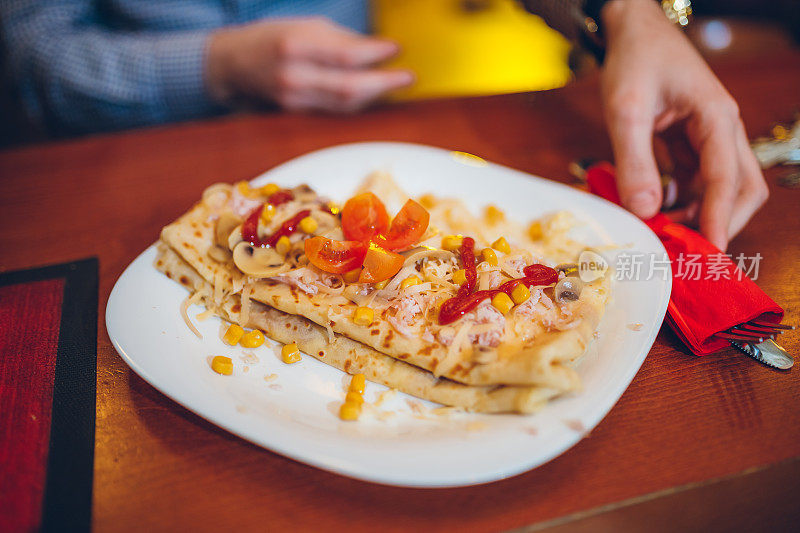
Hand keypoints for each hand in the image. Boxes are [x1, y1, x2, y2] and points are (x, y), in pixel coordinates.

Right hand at [206, 18, 413, 112]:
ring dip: (374, 95)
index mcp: (294, 47)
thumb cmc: (272, 38)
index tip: (397, 49)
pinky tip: (372, 95)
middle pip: (348, 87)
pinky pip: (335, 111)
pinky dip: (357, 103)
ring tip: (395, 84)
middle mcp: (293, 77)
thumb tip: (379, 49)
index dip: (376, 54)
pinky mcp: (296, 115)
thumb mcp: (305, 26)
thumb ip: (341, 39)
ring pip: (344, 104)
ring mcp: (293, 101)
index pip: (345, 55)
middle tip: (407, 77)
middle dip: (383, 83)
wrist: (232, 65)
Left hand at [600, 0, 767, 249]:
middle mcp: (722, 130)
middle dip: (719, 221)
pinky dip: (681, 200)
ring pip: (719, 188)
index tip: (710, 252)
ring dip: (697, 214)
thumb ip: (635, 160)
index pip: (727, 179)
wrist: (632, 30)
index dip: (720, 219)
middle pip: (741, 188)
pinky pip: (696, 180)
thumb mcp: (626, 109)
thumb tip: (645, 210)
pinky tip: (654, 208)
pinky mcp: (692, 142)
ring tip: (661, 232)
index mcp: (716, 118)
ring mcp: (710, 137)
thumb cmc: (634, 60)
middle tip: (684, 249)